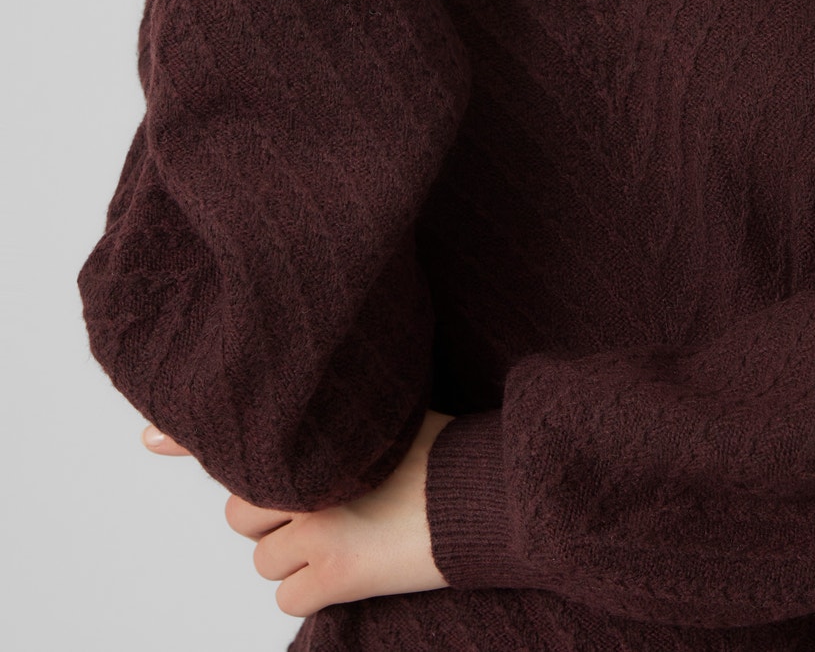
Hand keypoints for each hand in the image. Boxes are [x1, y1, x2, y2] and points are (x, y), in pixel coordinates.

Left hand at [140, 408, 456, 616]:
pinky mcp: (336, 578)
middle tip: (322, 504)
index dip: (187, 434)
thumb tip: (290, 395)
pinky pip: (288, 599)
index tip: (148, 435)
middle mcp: (308, 484)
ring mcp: (319, 532)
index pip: (238, 443)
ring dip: (292, 555)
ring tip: (345, 532)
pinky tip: (350, 567)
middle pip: (244, 513)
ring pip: (264, 559)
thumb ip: (334, 410)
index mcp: (319, 440)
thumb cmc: (444, 448)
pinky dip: (310, 591)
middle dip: (273, 515)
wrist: (487, 497)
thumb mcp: (384, 411)